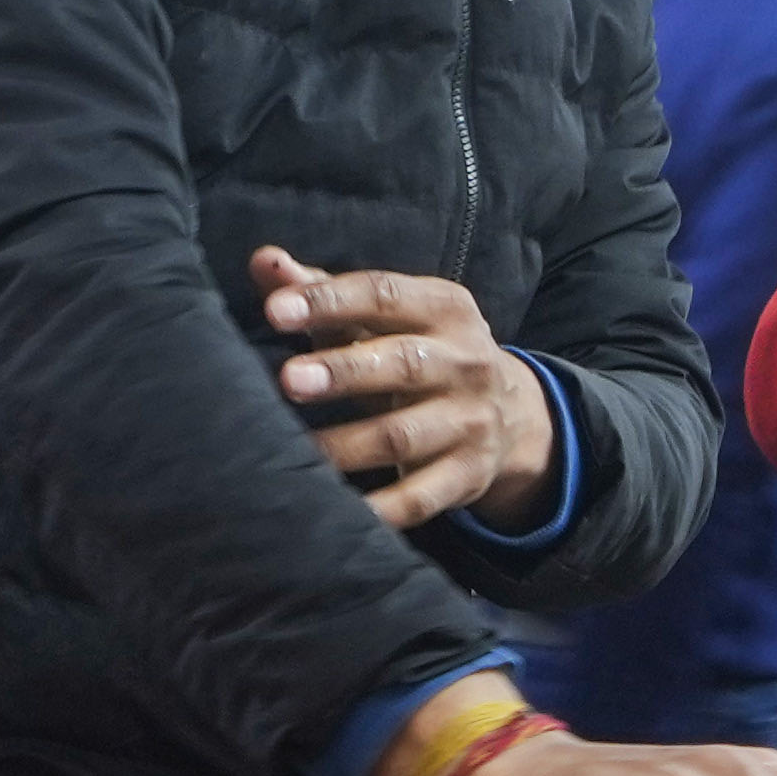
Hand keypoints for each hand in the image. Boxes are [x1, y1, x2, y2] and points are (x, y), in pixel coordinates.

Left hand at [256, 250, 556, 530]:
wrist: (512, 415)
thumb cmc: (419, 351)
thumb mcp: (386, 316)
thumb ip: (323, 290)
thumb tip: (264, 261)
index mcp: (445, 309)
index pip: (385, 296)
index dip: (329, 301)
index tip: (275, 310)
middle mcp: (465, 362)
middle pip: (403, 364)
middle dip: (345, 372)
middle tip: (289, 380)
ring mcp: (470, 422)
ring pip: (404, 436)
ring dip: (347, 445)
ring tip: (293, 451)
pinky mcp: (466, 476)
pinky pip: (420, 498)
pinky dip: (380, 510)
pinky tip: (338, 513)